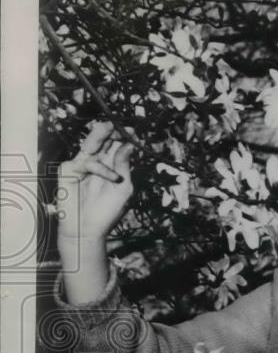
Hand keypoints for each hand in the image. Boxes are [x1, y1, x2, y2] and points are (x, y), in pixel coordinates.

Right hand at [56, 121, 133, 241]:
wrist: (88, 229)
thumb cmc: (107, 211)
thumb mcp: (123, 187)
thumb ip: (124, 166)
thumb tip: (130, 145)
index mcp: (110, 166)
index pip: (116, 146)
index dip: (123, 137)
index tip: (133, 130)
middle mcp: (96, 163)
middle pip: (103, 141)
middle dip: (112, 131)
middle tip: (121, 123)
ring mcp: (81, 165)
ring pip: (91, 144)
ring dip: (101, 134)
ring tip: (111, 126)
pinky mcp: (69, 170)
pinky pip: (87, 163)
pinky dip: (101, 169)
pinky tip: (113, 178)